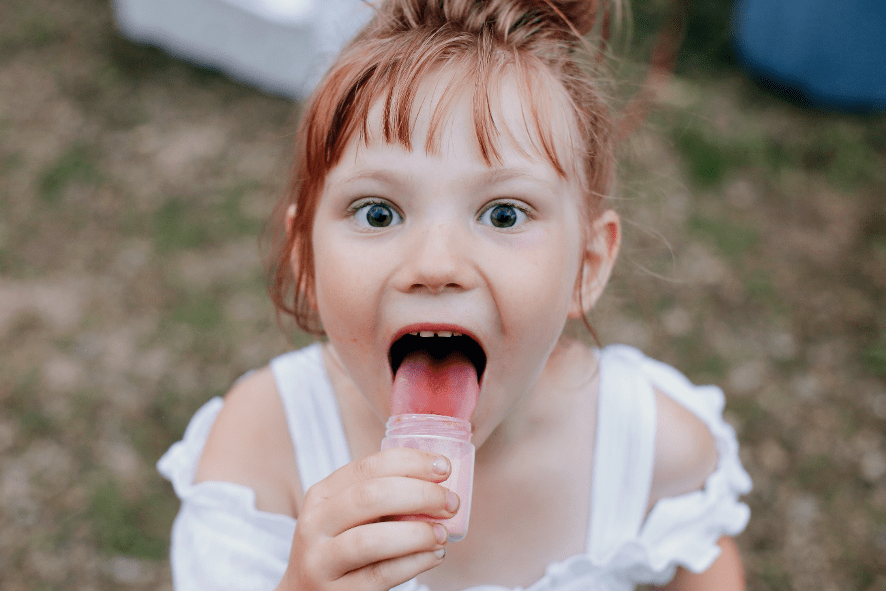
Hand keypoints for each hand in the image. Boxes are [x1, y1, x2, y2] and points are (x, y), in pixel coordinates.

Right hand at [276, 447, 457, 590]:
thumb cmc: (340, 548)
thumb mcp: (346, 516)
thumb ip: (380, 497)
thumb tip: (437, 479)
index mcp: (322, 495)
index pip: (367, 467)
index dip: (410, 462)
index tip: (444, 467)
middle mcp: (315, 524)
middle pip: (370, 497)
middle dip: (419, 494)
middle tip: (450, 502)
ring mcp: (320, 561)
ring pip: (371, 540)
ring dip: (417, 533)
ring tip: (443, 534)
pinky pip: (381, 575)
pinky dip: (414, 562)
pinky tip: (434, 556)